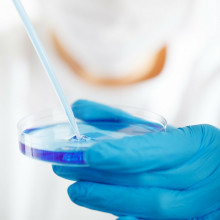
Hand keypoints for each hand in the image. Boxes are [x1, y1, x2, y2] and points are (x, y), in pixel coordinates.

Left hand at [53, 100, 219, 219]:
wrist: (219, 172)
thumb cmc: (190, 147)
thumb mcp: (166, 129)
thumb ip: (124, 120)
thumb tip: (82, 109)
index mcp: (193, 145)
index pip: (153, 151)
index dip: (121, 155)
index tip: (90, 153)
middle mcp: (194, 177)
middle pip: (143, 182)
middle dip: (101, 179)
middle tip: (66, 170)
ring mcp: (192, 205)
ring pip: (146, 205)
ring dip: (107, 198)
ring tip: (77, 191)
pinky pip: (150, 219)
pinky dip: (126, 213)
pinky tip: (106, 207)